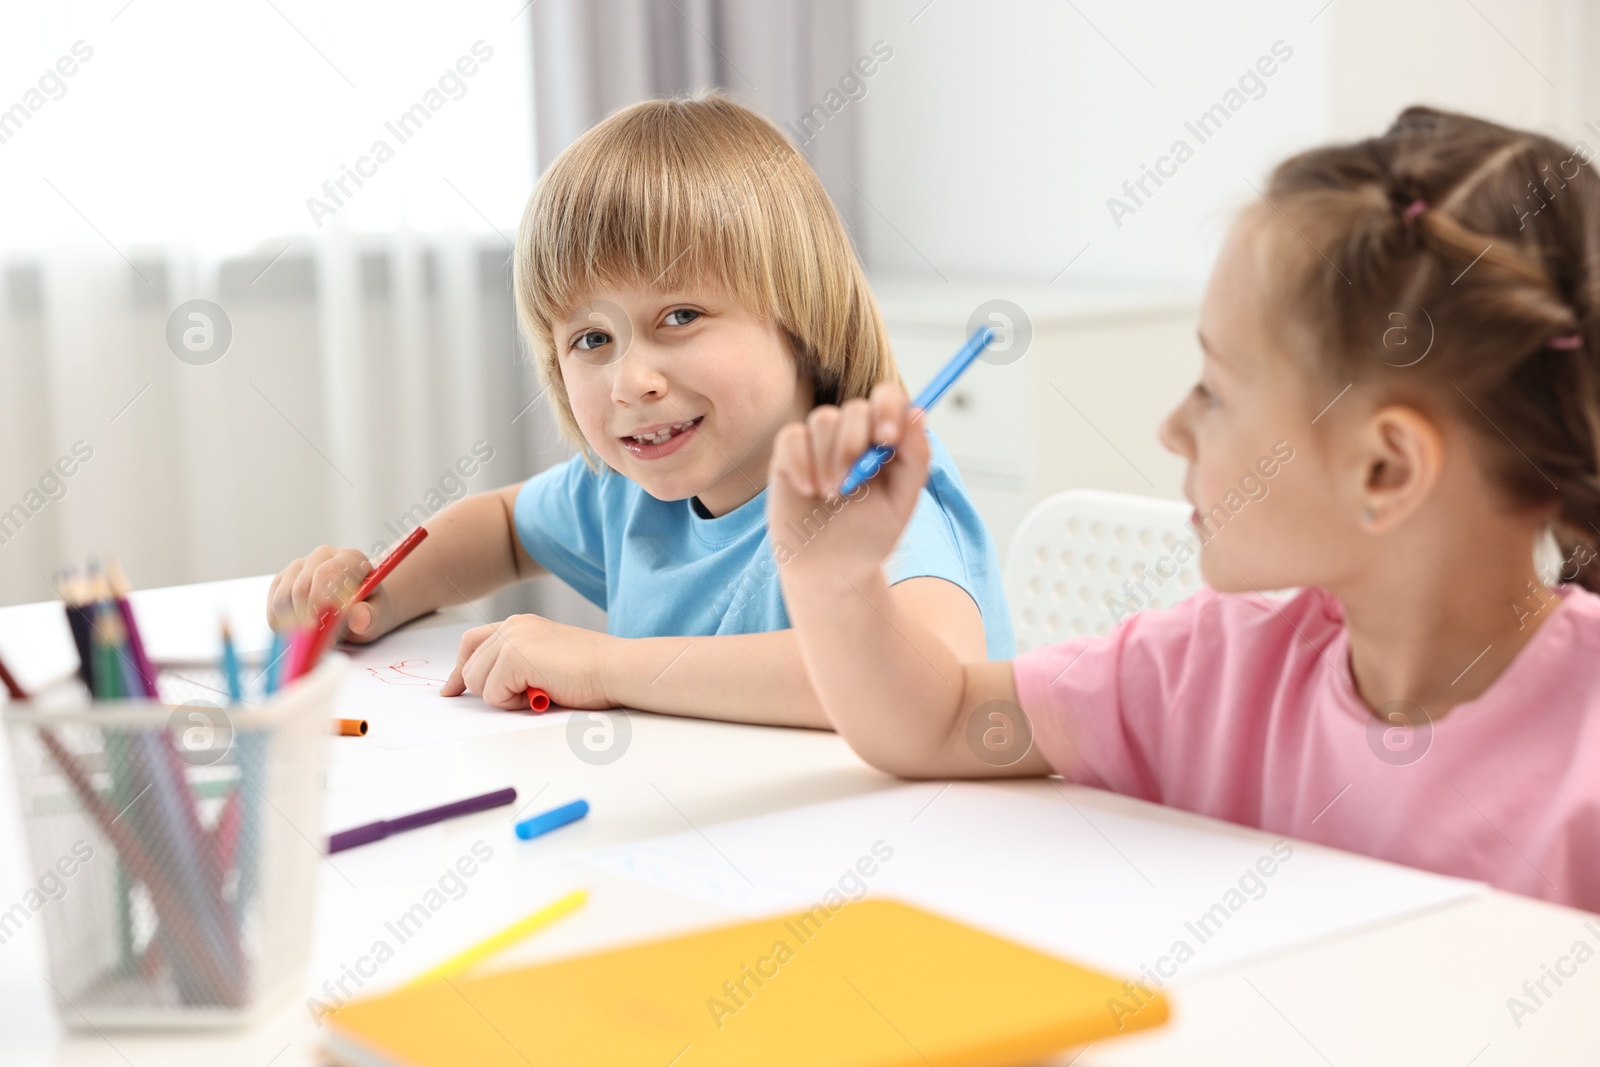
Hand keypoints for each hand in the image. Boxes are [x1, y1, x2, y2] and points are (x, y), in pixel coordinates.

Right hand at [265, 545, 392, 640]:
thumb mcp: (377, 617)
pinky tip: (297, 631)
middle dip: (305, 619)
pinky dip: (280, 623)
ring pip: (283, 597)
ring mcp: (300, 565)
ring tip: (312, 637)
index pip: (328, 574)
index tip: (316, 627)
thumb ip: (370, 617)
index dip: (319, 602)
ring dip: (293, 624)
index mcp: (351, 558)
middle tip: (314, 642)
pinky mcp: (282, 579)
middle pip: (301, 588)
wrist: (358, 608)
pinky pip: (273, 604)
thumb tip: (360, 619)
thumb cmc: (369, 611)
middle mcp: (324, 555)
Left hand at [440, 614, 616, 709]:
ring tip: (538, 691)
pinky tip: (542, 693)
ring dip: (504, 697)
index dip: (459, 670)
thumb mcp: (546, 661)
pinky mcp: (513, 657)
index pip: (472, 643)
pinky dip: (514, 703)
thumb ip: (517, 663)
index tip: (451, 691)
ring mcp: (512, 639)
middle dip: (489, 691)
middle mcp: (513, 626)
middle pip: (469, 668)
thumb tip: (485, 686)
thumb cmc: (593, 673)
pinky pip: (493, 694)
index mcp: (521, 624)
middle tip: (523, 697)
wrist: (616, 669)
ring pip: (476, 682)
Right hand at [768, 382, 930, 585]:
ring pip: (823, 420)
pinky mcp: (789, 453)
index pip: (888, 399)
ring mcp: (819, 441)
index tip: (887, 438)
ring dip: (829, 459)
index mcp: (884, 439)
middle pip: (855, 408)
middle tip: (851, 484)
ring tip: (831, 495)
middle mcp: (853, 433)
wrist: (830, 567)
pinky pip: (792, 437)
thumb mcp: (902, 502)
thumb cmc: (870, 534)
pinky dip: (801, 463)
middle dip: (854, 444)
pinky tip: (808, 491)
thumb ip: (915, 458)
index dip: (888, 408)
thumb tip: (918, 414)